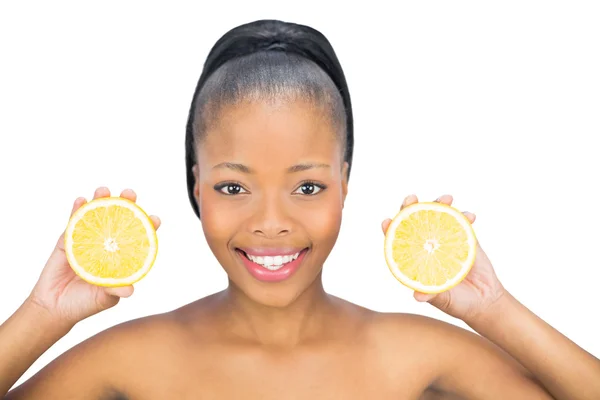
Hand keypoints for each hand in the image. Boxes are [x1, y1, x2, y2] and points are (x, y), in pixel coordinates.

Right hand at [27, 187, 160, 326]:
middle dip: (126, 204)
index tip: (155, 219)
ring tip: (104, 190)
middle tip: (130, 193)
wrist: (54, 308)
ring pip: (96, 216)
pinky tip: (81, 199)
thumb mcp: (104, 299)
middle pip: (119, 220)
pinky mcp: (67, 241)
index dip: (147, 226)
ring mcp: (88, 240)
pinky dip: (77, 209)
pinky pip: (73, 222)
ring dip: (101, 200)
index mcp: (121, 257)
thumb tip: (130, 290)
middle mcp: (107, 245)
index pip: (138, 238)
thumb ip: (115, 291)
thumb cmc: (84, 303)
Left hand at [381, 194, 505, 322]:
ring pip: (438, 216)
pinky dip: (466, 216)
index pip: (397, 241)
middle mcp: (427, 246)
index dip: (390, 229)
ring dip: (441, 204)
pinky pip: (463, 222)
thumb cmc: (457, 302)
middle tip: (412, 198)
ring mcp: (445, 239)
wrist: (484, 301)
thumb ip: (431, 295)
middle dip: (410, 207)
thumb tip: (417, 296)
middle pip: (414, 221)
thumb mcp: (443, 300)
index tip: (386, 220)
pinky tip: (470, 216)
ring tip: (447, 198)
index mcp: (416, 259)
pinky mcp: (465, 237)